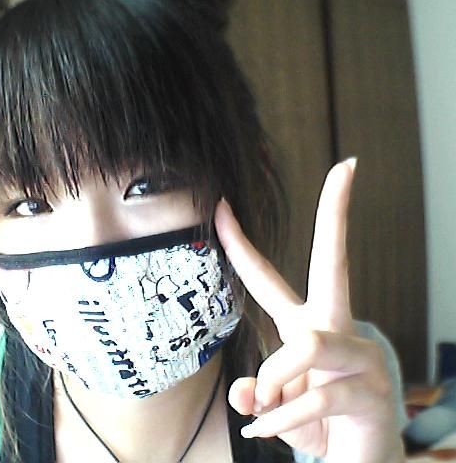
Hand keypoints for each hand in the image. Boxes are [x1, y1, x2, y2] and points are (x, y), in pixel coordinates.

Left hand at [214, 158, 404, 462]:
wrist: (360, 461)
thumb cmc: (317, 423)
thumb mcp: (275, 405)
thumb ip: (256, 392)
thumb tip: (246, 395)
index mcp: (305, 324)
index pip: (271, 276)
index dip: (244, 241)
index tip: (231, 201)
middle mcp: (335, 328)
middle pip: (333, 265)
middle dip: (335, 215)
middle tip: (345, 169)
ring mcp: (360, 355)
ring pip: (307, 346)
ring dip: (276, 380)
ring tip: (265, 409)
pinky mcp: (372, 391)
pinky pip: (314, 397)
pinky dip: (281, 420)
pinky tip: (266, 430)